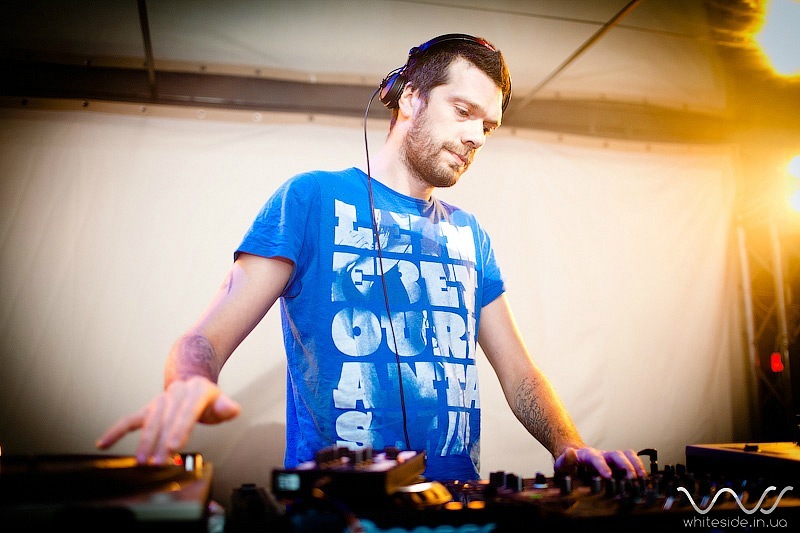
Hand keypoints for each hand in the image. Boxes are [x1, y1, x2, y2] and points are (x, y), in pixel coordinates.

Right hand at [95, 376, 240, 463]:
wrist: (191, 380)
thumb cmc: (208, 400)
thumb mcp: (221, 402)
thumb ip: (226, 407)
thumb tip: (231, 408)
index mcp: (197, 391)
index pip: (188, 411)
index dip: (180, 428)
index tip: (173, 447)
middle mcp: (176, 393)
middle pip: (167, 419)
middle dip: (161, 441)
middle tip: (157, 463)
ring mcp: (160, 400)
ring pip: (150, 420)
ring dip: (144, 442)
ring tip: (141, 462)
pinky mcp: (148, 408)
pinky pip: (130, 419)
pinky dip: (116, 431)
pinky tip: (103, 443)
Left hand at [554, 446, 647, 478]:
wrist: (574, 462)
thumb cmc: (568, 467)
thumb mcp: (561, 467)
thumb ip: (564, 462)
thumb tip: (570, 452)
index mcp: (587, 456)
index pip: (595, 458)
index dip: (602, 466)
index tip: (608, 476)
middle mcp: (602, 455)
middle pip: (616, 454)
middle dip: (625, 465)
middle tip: (631, 478)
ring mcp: (612, 459)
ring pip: (627, 455)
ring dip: (636, 465)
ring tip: (642, 479)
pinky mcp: (619, 465)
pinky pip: (632, 461)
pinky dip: (640, 468)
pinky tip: (645, 480)